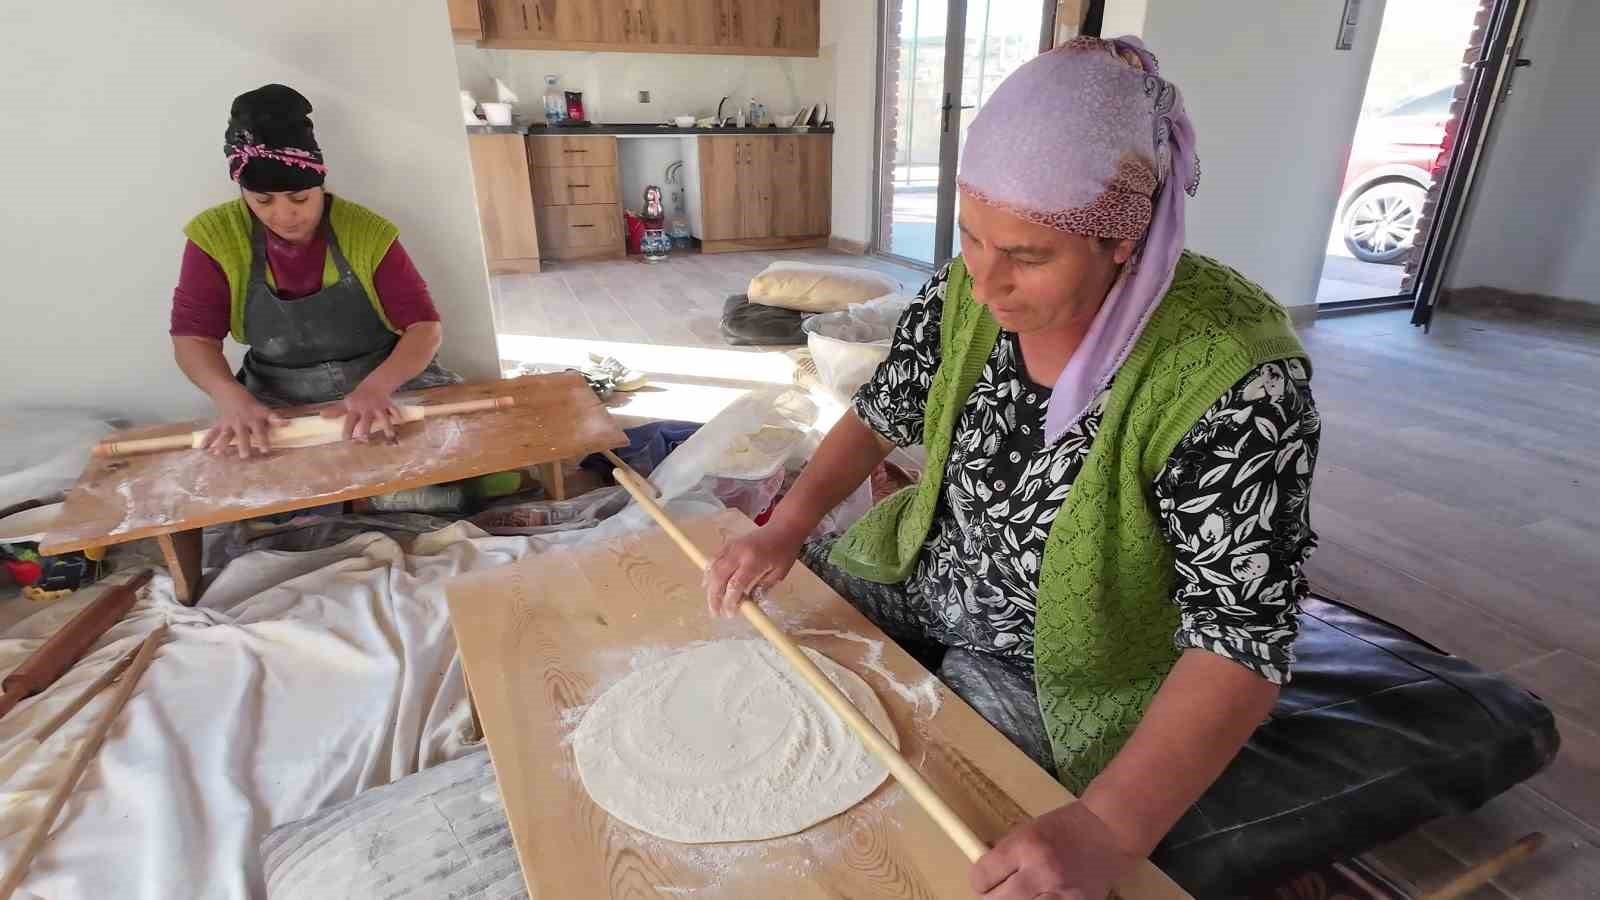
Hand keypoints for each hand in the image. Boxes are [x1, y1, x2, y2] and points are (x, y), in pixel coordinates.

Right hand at [202, 387, 286, 458]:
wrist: (227, 390)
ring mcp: (229, 423)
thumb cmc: (248, 402)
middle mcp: (241, 422)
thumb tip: (287, 424)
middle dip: (243, 445)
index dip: (264, 440)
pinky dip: (207, 440)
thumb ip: (273, 418)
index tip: (266, 451)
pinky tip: (202, 448)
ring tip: (218, 454)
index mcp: (254, 418)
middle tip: (244, 456)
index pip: (260, 431)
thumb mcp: (262, 408)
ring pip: (226, 435)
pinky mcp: (220, 423)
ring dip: (222, 444)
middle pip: (242, 435)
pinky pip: (213, 432)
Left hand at [322, 378, 401, 441]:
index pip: (349, 421)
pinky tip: (400, 421)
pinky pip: (394, 410)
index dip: (347, 430)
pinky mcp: (389, 405)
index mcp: (355, 410)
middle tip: (365, 440)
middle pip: (366, 422)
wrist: (375, 385)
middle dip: (366, 430)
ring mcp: (379, 408)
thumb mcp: (347, 403)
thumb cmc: (359, 397)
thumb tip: (321, 416)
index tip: (346, 440)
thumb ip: (336, 411)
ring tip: (390, 436)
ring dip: (387, 427)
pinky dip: (398, 415)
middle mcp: (367, 410)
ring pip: (383, 418)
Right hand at [703, 523, 807, 616]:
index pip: (735, 585)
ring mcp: (732, 547)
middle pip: (719, 577)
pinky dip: (708, 572)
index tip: (729, 613)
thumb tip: (748, 604)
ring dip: (709, 586)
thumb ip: (762, 588)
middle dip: (714, 597)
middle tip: (715, 612)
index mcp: (754, 561)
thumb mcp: (779, 573)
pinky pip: (714, 558)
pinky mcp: (729, 544)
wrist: (782, 528)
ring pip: (713, 568)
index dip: (730, 601)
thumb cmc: (784, 551)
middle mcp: (739, 553)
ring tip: (711, 602)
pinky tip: (708, 584)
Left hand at [969, 802, 1138, 899]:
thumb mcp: (1028, 830)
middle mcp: (1041, 870)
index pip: (982, 876)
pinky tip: (1039, 898)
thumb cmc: (1066, 827)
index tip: (984, 881)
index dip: (979, 880)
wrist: (1109, 831)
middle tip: (1001, 892)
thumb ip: (1006, 854)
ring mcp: (1060, 893)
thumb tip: (981, 876)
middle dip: (994, 897)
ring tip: (1020, 897)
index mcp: (1025, 845)